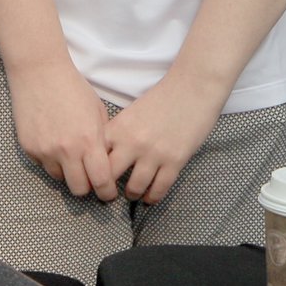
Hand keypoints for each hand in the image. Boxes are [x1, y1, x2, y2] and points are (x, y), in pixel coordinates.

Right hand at [5, 57, 117, 199]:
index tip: (108, 193)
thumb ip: (102, 140)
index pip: (101, 182)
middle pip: (79, 190)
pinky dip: (51, 161)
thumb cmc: (73, 88)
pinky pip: (43, 166)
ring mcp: (45, 151)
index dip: (107, 192)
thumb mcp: (97, 112)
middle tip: (90, 179)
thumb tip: (107, 164)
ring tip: (70, 155)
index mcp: (89, 141)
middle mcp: (66, 150)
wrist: (39, 72)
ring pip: (60, 179)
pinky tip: (53, 142)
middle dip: (87, 187)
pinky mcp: (29, 149)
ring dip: (67, 173)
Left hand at [102, 76, 224, 204]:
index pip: (95, 157)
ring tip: (132, 195)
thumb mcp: (132, 113)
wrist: (194, 88)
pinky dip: (153, 197)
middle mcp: (132, 142)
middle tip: (109, 194)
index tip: (94, 179)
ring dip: (132, 194)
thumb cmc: (163, 98)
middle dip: (107, 189)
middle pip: (110, 177)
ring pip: (135, 187)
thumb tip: (105, 155)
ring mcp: (154, 153)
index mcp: (118, 128)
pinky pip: (159, 189)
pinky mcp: (175, 161)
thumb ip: (118, 133)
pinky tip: (150, 197)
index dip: (92, 171)